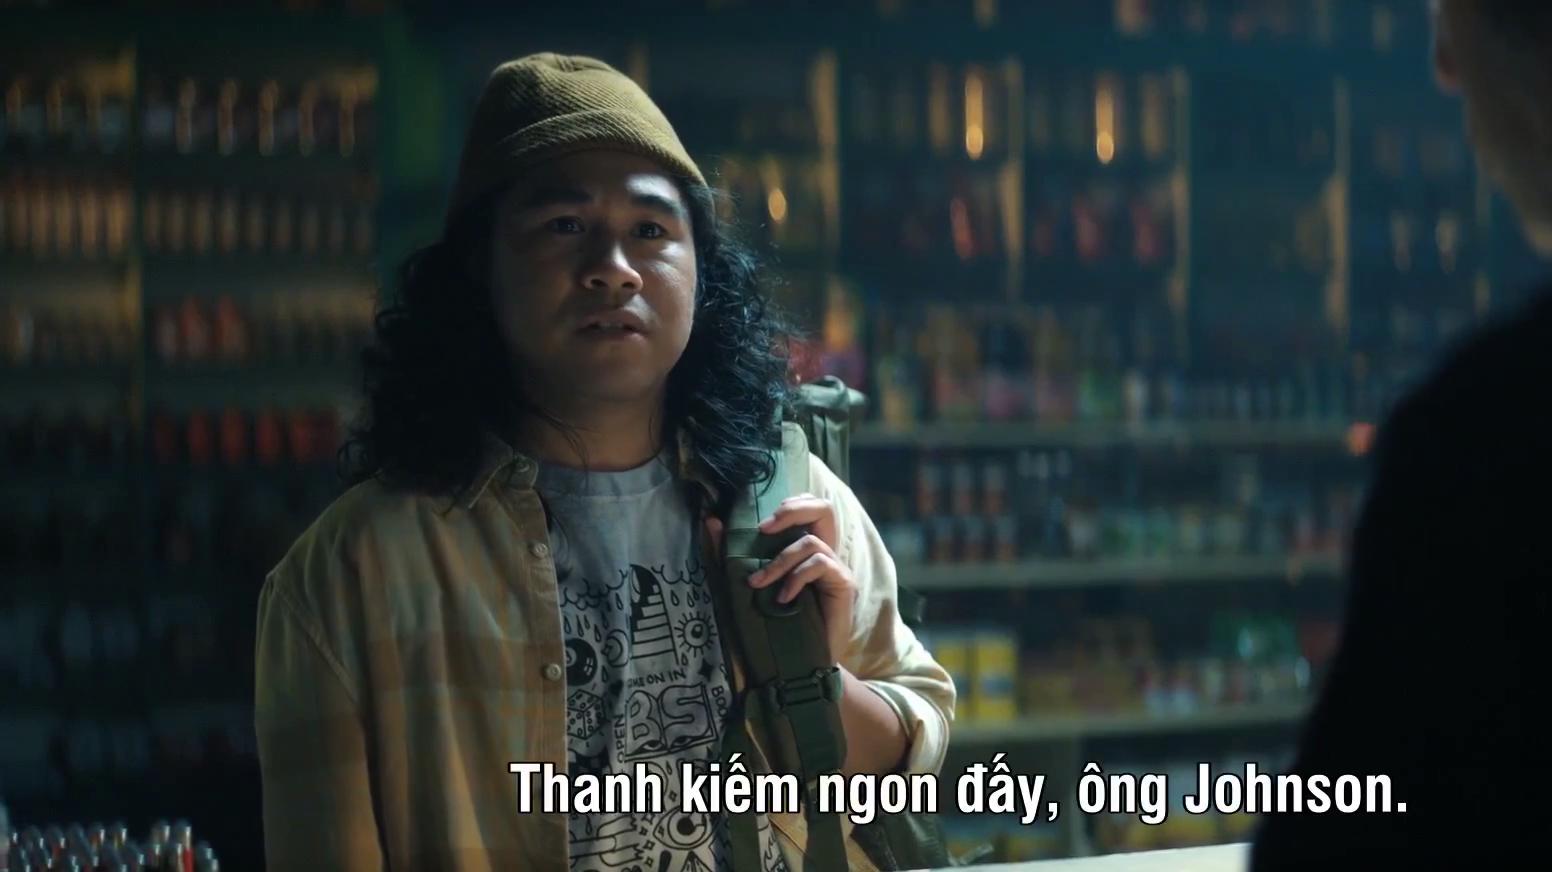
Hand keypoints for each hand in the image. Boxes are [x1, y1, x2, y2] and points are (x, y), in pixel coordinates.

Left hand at [746, 493, 857, 662]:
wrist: (797, 664)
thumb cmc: (773, 624)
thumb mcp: (746, 583)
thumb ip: (730, 554)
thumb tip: (711, 521)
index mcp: (805, 548)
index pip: (809, 507)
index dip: (790, 503)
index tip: (759, 525)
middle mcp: (825, 553)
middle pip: (824, 509)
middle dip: (792, 511)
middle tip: (763, 529)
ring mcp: (837, 569)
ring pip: (811, 542)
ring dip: (778, 562)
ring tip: (758, 584)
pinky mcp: (844, 585)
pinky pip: (819, 565)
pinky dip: (795, 579)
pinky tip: (782, 600)